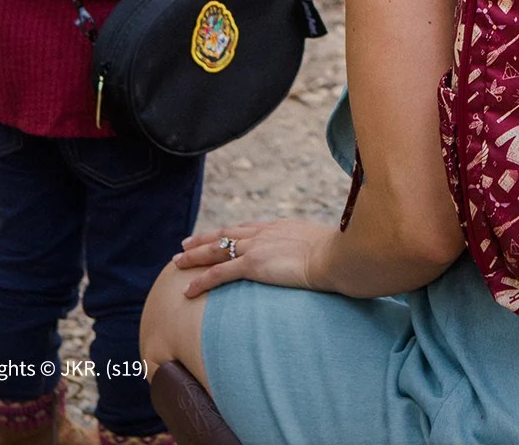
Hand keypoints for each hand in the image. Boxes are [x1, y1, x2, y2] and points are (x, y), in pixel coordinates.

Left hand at [172, 219, 334, 296]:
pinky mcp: (253, 265)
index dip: (230, 232)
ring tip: (177, 262)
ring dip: (194, 257)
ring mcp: (257, 247)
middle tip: (185, 244)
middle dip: (204, 239)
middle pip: (227, 234)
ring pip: (216, 250)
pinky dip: (201, 281)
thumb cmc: (341, 256)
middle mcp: (265, 232)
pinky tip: (187, 290)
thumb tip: (325, 261)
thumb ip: (316, 252)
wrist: (338, 256)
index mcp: (282, 226)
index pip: (248, 228)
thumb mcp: (326, 248)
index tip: (218, 234)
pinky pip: (219, 273)